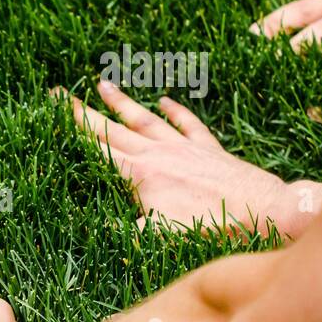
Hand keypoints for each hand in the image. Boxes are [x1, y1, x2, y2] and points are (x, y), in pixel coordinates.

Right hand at [61, 81, 321, 237]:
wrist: (267, 213)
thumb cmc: (213, 227)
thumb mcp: (160, 237)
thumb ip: (124, 231)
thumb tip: (91, 228)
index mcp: (141, 173)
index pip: (98, 146)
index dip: (73, 128)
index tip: (54, 111)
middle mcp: (159, 153)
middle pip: (113, 128)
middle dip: (84, 111)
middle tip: (61, 94)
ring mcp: (185, 148)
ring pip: (146, 119)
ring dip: (123, 103)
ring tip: (103, 84)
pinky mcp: (210, 150)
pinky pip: (188, 124)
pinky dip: (176, 111)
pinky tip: (166, 100)